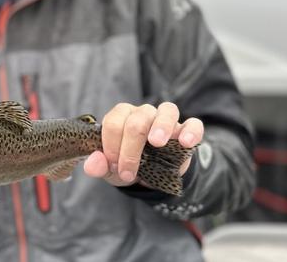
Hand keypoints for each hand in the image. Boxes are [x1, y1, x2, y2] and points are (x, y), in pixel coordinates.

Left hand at [83, 102, 202, 186]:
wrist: (151, 176)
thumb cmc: (126, 164)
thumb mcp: (110, 169)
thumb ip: (98, 165)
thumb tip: (93, 164)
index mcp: (121, 116)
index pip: (113, 122)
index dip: (111, 145)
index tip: (114, 166)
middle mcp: (142, 113)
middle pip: (136, 121)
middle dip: (130, 149)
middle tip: (128, 172)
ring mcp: (165, 119)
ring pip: (167, 111)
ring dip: (160, 126)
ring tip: (156, 143)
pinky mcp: (186, 130)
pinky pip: (193, 123)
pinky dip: (191, 131)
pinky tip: (186, 142)